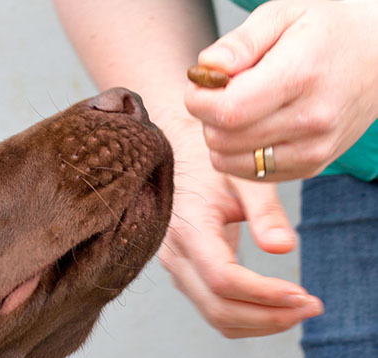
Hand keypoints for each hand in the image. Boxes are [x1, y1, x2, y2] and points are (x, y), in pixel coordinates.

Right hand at [159, 119, 322, 337]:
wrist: (178, 159)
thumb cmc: (212, 165)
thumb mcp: (245, 178)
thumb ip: (265, 211)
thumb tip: (286, 248)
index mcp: (188, 228)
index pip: (223, 278)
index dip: (263, 293)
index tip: (301, 293)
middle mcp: (174, 254)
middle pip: (219, 307)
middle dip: (269, 316)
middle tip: (312, 306)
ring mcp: (176, 268)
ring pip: (216, 316)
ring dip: (261, 323)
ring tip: (301, 309)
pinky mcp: (185, 275)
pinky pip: (214, 310)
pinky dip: (248, 319)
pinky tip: (278, 306)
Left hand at [185, 0, 377, 180]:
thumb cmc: (327, 28)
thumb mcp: (283, 14)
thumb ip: (240, 42)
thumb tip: (207, 67)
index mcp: (300, 76)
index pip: (228, 110)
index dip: (198, 100)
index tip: (201, 83)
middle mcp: (312, 119)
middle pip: (223, 139)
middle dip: (207, 117)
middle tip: (220, 93)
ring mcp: (315, 148)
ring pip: (231, 162)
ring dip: (220, 138)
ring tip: (238, 109)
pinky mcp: (313, 165)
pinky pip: (252, 173)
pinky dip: (239, 154)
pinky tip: (253, 126)